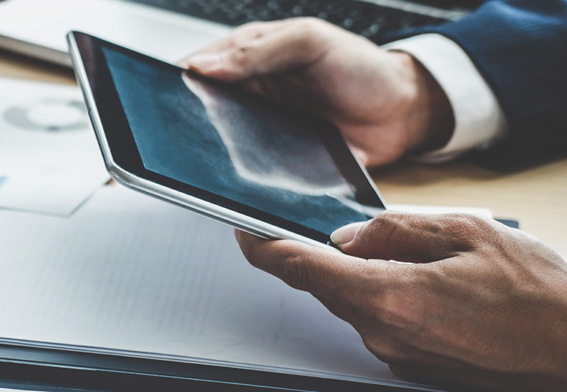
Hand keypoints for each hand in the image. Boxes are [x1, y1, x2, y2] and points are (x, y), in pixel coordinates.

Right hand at [184, 18, 453, 167]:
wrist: (404, 113)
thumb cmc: (363, 68)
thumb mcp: (311, 42)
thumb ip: (258, 50)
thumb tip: (204, 66)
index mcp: (248, 56)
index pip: (198, 66)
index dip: (178, 79)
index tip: (161, 91)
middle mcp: (249, 92)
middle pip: (202, 109)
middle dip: (194, 121)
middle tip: (196, 127)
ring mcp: (260, 127)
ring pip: (223, 143)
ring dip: (225, 150)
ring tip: (233, 151)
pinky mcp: (276, 160)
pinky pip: (252, 171)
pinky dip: (252, 174)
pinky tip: (260, 171)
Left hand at [236, 213, 566, 391]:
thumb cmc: (543, 304)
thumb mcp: (472, 234)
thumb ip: (400, 228)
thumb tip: (352, 235)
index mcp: (390, 297)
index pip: (301, 269)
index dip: (264, 247)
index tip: (244, 231)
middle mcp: (384, 334)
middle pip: (329, 286)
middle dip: (337, 254)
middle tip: (370, 231)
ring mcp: (398, 356)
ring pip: (360, 303)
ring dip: (377, 276)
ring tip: (437, 261)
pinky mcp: (415, 367)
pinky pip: (387, 322)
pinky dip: (397, 298)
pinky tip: (443, 288)